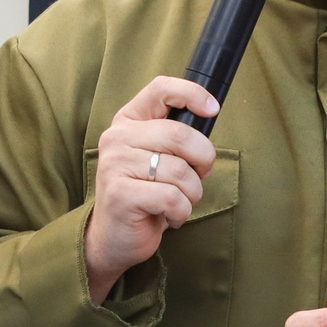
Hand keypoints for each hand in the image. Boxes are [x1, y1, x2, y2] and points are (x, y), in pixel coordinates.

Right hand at [83, 77, 220, 300]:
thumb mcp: (159, 157)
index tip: (213, 109)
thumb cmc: (145, 194)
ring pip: (180, 171)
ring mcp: (115, 165)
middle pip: (179, 135)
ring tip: (179, 201)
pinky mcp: (120, 194)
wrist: (113, 237)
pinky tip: (169, 215)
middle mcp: (117, 137)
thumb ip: (176, 137)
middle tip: (199, 176)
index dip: (192, 94)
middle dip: (203, 160)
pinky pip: (172, 197)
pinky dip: (181, 211)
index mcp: (128, 120)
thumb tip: (209, 117)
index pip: (161, 89)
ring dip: (192, 192)